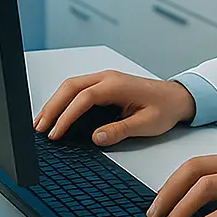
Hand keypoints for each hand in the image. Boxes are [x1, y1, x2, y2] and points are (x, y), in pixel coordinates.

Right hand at [33, 70, 196, 145]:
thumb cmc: (164, 108)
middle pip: (70, 87)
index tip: (55, 134)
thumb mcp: (146, 124)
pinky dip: (63, 101)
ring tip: (41, 123)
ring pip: (70, 86)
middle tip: (39, 129)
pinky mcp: (103, 85)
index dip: (66, 116)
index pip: (83, 98)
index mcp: (116, 85)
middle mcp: (107, 77)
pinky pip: (77, 89)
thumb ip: (120, 130)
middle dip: (52, 108)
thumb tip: (95, 138)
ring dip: (54, 103)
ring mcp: (104, 79)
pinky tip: (56, 114)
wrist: (177, 96)